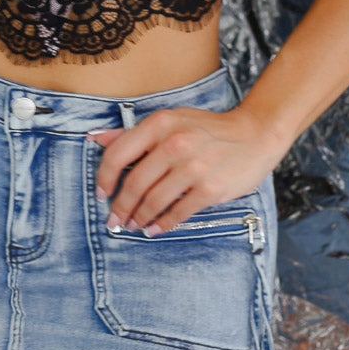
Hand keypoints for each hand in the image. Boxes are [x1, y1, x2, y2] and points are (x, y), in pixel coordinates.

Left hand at [87, 105, 285, 234]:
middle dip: (120, 206)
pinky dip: (163, 224)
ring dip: (139, 217)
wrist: (253, 135)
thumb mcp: (169, 121)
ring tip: (134, 225)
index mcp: (160, 124)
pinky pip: (179, 212)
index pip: (118, 154)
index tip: (101, 194)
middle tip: (114, 221)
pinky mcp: (210, 188)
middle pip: (135, 183)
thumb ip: (132, 132)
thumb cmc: (205, 129)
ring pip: (154, 200)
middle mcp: (175, 144)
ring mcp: (193, 167)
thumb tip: (94, 138)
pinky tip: (155, 228)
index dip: (104, 178)